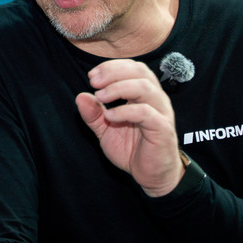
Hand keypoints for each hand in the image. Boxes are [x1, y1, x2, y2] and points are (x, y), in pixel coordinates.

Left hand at [75, 59, 182, 195]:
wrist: (150, 176)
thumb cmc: (132, 149)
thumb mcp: (105, 130)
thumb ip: (93, 114)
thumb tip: (80, 96)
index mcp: (144, 94)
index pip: (132, 68)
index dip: (111, 67)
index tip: (92, 76)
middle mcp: (155, 99)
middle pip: (139, 72)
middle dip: (114, 72)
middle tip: (94, 82)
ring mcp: (161, 112)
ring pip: (144, 87)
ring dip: (119, 87)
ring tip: (100, 96)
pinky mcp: (162, 129)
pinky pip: (146, 113)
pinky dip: (125, 110)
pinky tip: (110, 116)